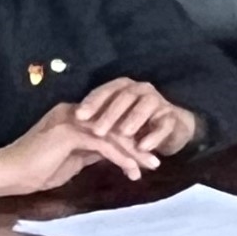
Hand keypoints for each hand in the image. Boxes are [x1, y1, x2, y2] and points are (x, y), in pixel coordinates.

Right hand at [0, 102, 153, 197]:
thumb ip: (90, 152)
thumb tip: (112, 153)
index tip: (146, 155)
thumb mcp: (70, 160)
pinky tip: (132, 171)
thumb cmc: (33, 171)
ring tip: (152, 166)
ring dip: (134, 152)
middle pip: (115, 126)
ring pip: (113, 134)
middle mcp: (74, 113)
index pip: (109, 124)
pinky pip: (103, 145)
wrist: (6, 175)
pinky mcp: (69, 133)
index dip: (129, 139)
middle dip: (138, 143)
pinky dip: (120, 158)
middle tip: (156, 160)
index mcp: (73, 117)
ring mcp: (71, 121)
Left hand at [69, 75, 196, 160]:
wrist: (167, 128)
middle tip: (97, 130)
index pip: (105, 91)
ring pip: (145, 107)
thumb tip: (64, 125)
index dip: (92, 102)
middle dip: (110, 113)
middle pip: (124, 97)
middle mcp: (141, 90)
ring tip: (122, 135)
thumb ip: (94, 122)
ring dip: (132, 120)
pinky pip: (164, 124)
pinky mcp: (172, 118)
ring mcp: (158, 102)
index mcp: (123, 88)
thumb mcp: (110, 122)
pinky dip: (154, 135)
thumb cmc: (131, 124)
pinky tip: (144, 147)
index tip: (78, 116)